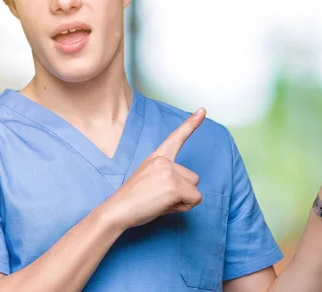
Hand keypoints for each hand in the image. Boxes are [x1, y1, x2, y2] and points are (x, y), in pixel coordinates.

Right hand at [106, 108, 205, 228]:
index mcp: (157, 157)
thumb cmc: (133, 200)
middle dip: (182, 191)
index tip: (203, 110)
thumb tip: (184, 188)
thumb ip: (167, 175)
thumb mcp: (149, 178)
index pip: (176, 137)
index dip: (192, 124)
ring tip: (161, 202)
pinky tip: (165, 206)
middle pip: (192, 177)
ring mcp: (170, 171)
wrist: (118, 210)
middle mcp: (165, 160)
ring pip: (194, 189)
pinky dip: (184, 207)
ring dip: (183, 199)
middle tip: (159, 197)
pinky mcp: (175, 186)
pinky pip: (195, 199)